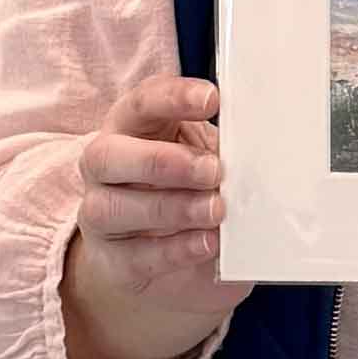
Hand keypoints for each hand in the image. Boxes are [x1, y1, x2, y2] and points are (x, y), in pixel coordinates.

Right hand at [74, 75, 244, 314]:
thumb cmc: (191, 187)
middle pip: (107, 156)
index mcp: (131, 127)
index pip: (141, 102)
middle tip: (213, 169)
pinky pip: (134, 256)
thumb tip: (258, 145)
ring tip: (216, 210)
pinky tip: (207, 242)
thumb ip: (221, 147)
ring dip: (172, 207)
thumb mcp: (207, 156)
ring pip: (112, 208)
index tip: (213, 99)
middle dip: (162, 161)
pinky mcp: (112, 261)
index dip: (174, 98)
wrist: (168, 253)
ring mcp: (99, 215)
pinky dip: (175, 250)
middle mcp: (104, 167)